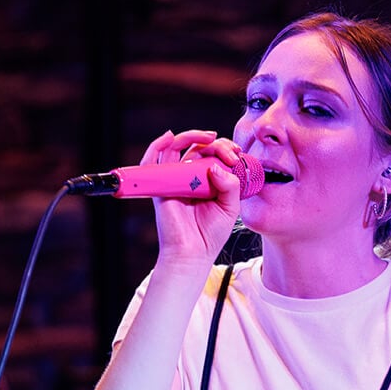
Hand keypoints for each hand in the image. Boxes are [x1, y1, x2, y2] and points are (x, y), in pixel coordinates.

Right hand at [142, 129, 246, 264]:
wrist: (193, 254)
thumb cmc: (210, 234)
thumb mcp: (230, 207)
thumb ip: (230, 185)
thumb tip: (215, 167)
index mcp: (207, 181)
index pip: (213, 155)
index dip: (224, 149)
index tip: (236, 154)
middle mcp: (189, 177)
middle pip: (197, 147)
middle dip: (215, 143)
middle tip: (228, 150)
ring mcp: (174, 179)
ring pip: (177, 147)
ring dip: (192, 136)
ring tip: (208, 137)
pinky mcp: (161, 186)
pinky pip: (154, 160)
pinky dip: (158, 145)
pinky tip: (170, 136)